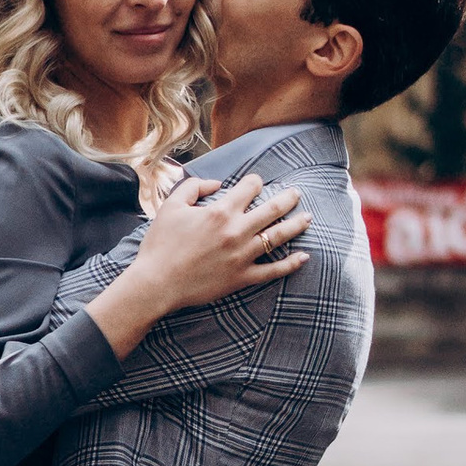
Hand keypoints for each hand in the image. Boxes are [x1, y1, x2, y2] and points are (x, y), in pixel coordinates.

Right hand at [133, 169, 309, 313]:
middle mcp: (237, 231)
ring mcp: (243, 256)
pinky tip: (304, 257)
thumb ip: (195, 187)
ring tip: (308, 218)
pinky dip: (291, 264)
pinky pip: (273, 270)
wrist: (157, 282)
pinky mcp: (243, 277)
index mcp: (221, 211)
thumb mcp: (172, 206)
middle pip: (272, 210)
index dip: (255, 182)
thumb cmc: (161, 243)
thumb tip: (217, 183)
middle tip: (297, 193)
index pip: (249, 188)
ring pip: (278, 237)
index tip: (257, 183)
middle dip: (287, 198)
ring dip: (296, 225)